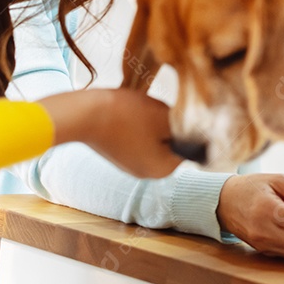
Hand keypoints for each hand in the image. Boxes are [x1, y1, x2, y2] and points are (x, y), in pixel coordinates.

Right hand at [39, 88, 181, 178]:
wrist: (83, 114)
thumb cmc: (127, 114)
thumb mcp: (164, 117)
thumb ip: (186, 127)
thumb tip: (200, 131)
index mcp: (163, 169)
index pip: (190, 146)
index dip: (187, 126)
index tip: (174, 112)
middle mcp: (148, 173)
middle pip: (172, 142)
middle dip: (169, 124)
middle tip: (156, 109)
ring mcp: (131, 164)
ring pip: (156, 137)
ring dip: (154, 122)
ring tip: (140, 110)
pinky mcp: (119, 153)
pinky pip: (138, 136)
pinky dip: (138, 124)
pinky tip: (129, 113)